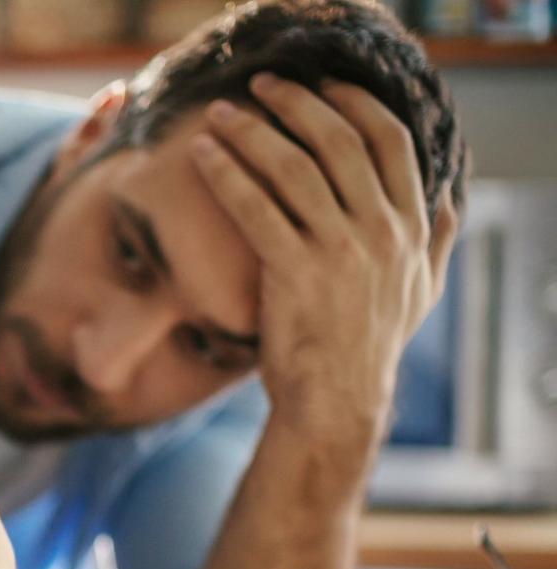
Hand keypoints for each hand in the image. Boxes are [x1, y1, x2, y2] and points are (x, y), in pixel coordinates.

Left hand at [192, 75, 459, 450]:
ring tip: (217, 113)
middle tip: (260, 85)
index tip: (323, 84)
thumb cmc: (370, 347)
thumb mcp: (420, 293)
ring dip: (251, 131)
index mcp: (411, 226)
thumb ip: (435, 242)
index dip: (354, 103)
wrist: (337, 401)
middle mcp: (381, 230)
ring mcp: (339, 250)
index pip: (390, 141)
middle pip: (337, 141)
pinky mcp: (294, 272)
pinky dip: (225, 174)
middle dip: (296, 103)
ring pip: (292, 167)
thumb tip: (449, 202)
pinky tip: (201, 154)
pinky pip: (255, 207)